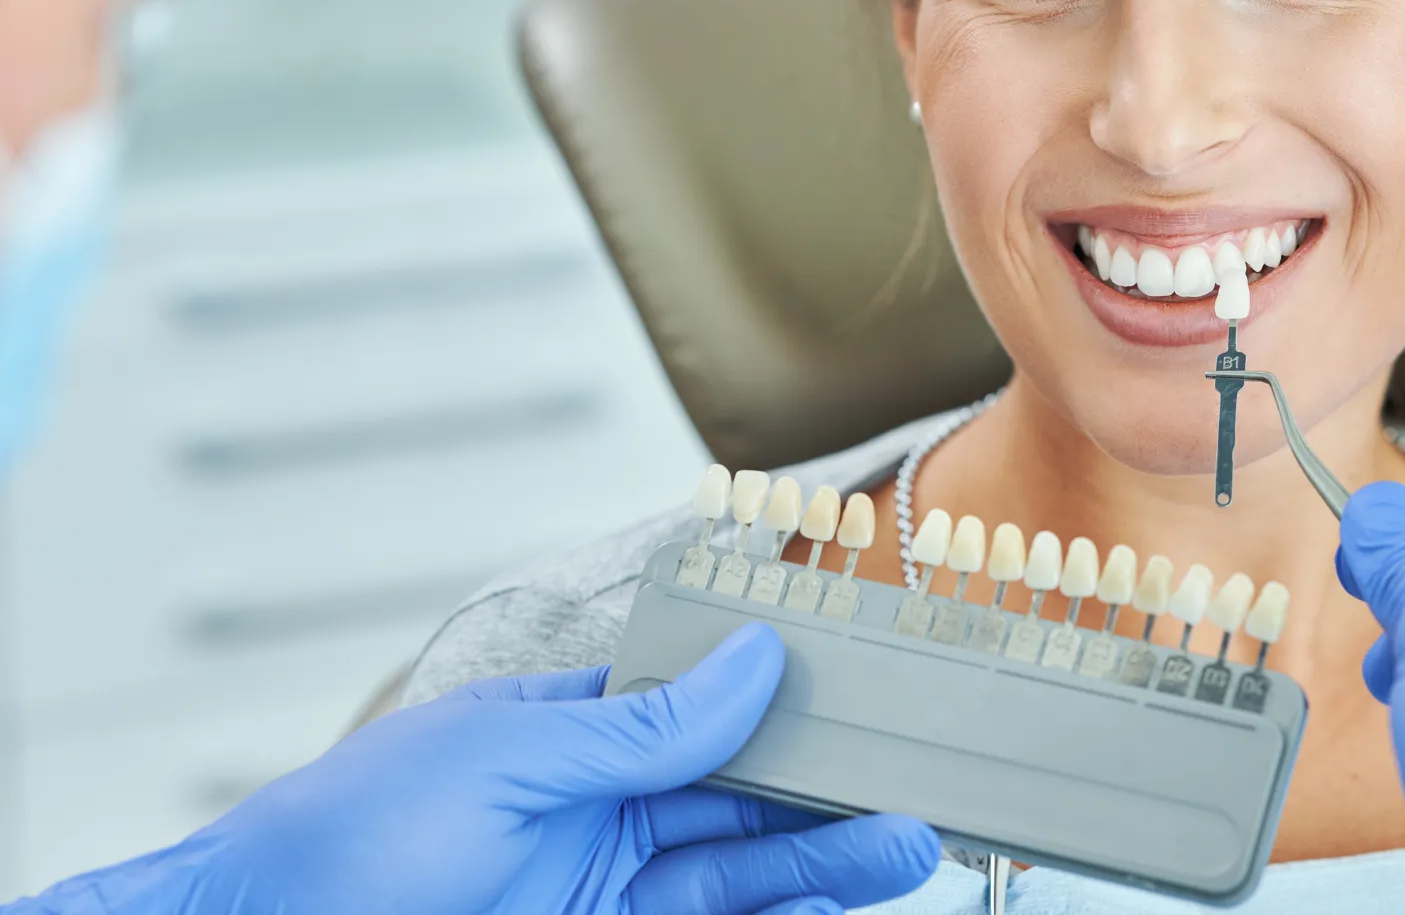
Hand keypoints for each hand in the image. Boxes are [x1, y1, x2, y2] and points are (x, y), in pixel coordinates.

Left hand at [21, 624, 936, 914]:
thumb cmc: (340, 844)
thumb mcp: (504, 759)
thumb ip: (641, 725)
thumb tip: (752, 660)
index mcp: (567, 734)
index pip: (702, 705)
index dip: (785, 701)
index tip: (868, 694)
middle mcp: (595, 809)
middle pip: (739, 794)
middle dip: (829, 791)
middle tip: (919, 786)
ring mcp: (601, 886)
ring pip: (739, 871)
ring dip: (823, 861)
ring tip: (907, 847)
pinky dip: (777, 913)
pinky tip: (831, 902)